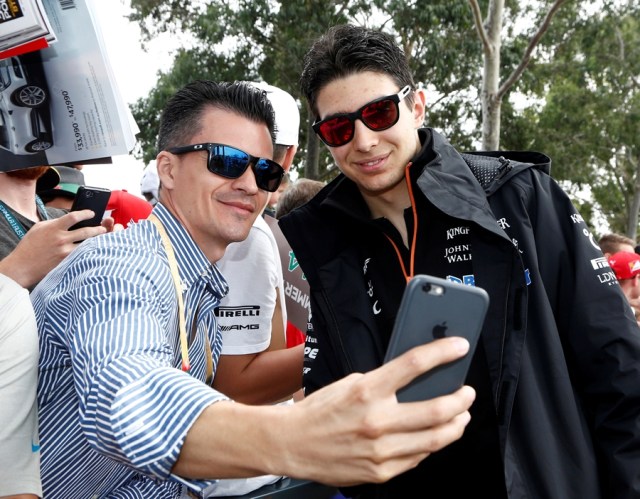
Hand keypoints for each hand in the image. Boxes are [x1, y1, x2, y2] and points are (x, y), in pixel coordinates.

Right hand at [0, 209, 108, 287]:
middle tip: (103, 228)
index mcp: (54, 228)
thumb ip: (55, 223)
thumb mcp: (39, 228)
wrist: (23, 265)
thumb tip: (69, 219)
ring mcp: (64, 252)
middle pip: (86, 231)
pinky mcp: (66, 262)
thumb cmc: (30, 245)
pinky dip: (90, 252)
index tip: (92, 213)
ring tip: (103, 239)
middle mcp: (61, 239)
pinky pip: (82, 255)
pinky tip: (96, 250)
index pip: (74, 217)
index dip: (86, 213)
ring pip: (87, 245)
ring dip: (97, 241)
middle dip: (97, 229)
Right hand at [282, 337, 474, 485]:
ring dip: (456, 424)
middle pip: (437, 409)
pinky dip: (432, 444)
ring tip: (461, 415)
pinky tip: (435, 435)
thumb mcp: (350, 384)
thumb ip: (383, 382)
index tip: (460, 346)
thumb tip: (416, 379)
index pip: (414, 364)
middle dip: (462, 399)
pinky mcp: (381, 472)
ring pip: (436, 439)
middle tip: (468, 393)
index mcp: (367, 391)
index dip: (443, 352)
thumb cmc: (319, 410)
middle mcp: (377, 421)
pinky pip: (419, 458)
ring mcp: (381, 450)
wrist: (292, 444)